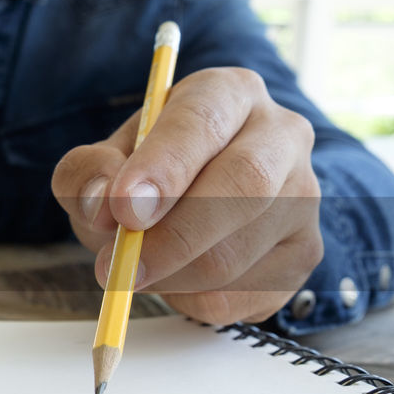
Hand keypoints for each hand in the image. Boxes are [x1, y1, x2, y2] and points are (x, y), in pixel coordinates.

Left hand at [52, 67, 323, 325]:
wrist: (186, 202)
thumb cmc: (143, 173)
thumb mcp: (102, 162)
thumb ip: (88, 172)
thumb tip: (100, 202)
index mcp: (228, 93)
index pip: (203, 122)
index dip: (164, 167)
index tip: (124, 208)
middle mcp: (281, 135)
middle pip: (245, 186)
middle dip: (173, 237)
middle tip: (118, 269)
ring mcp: (304, 196)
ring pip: (238, 253)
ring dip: (170, 278)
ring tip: (135, 270)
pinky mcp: (305, 252)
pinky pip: (246, 295)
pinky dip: (193, 300)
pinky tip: (174, 279)